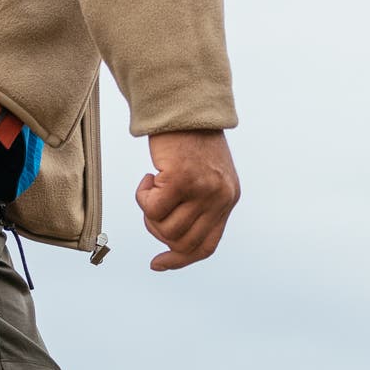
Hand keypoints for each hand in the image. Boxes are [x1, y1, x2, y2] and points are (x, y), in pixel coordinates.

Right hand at [136, 130, 239, 269]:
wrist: (185, 105)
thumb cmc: (189, 141)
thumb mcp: (204, 177)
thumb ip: (198, 207)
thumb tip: (173, 243)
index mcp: (228, 200)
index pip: (206, 246)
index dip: (180, 260)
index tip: (158, 263)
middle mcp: (220, 198)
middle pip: (181, 242)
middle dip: (157, 230)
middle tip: (152, 205)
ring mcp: (203, 189)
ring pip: (164, 228)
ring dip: (149, 211)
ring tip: (153, 186)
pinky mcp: (182, 179)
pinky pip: (152, 208)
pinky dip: (142, 195)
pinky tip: (150, 175)